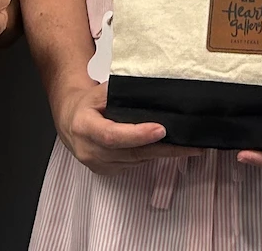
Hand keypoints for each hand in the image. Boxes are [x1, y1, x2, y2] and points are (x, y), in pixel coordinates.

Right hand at [49, 78, 194, 172]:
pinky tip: (167, 149)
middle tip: (190, 145)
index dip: (138, 135)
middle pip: (131, 153)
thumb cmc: (87, 104)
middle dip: (163, 149)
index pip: (113, 135)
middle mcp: (89, 150)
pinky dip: (150, 156)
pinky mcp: (106, 171)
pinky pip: (133, 165)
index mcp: (84, 126)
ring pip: (136, 161)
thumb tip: (151, 90)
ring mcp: (97, 164)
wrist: (70, 121)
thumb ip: (121, 93)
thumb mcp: (100, 91)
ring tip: (188, 147)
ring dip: (162, 154)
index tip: (161, 130)